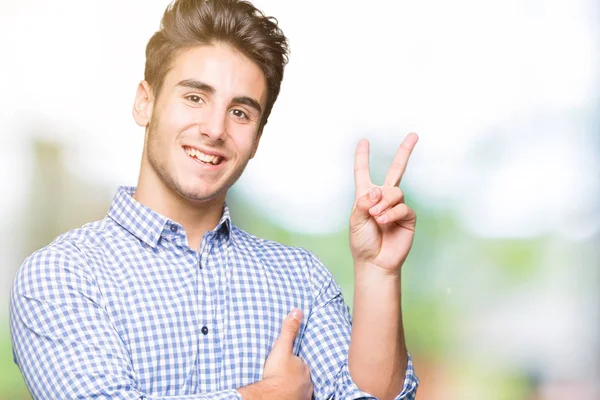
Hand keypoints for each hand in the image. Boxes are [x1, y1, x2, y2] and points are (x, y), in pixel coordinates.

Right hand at [238, 309, 312, 399]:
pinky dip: (292, 396)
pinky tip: (285, 395)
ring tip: (283, 386)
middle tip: (283, 375)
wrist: (271, 397)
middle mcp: (307, 382)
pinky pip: (297, 398)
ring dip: (294, 386)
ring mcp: (303, 395)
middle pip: (301, 376)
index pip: (301, 363)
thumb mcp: (282, 348)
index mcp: (304, 368)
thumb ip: (289, 330)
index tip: (287, 363)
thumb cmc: (277, 374)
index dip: (294, 362)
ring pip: (300, 388)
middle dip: (295, 375)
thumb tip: (297, 311)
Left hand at [349, 133, 418, 274]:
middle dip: (405, 152)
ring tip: (376, 217)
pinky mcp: (408, 217)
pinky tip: (384, 222)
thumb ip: (363, 203)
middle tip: (414, 135)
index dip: (362, 157)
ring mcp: (397, 206)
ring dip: (384, 203)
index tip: (363, 141)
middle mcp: (383, 197)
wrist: (375, 262)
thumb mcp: (355, 221)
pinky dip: (391, 213)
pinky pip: (402, 207)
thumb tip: (378, 190)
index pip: (363, 172)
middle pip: (397, 170)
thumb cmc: (362, 242)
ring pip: (395, 191)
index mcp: (365, 196)